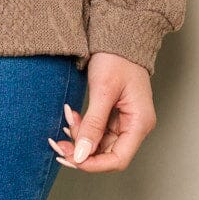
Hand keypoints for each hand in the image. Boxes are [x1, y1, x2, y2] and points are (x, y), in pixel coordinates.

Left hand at [47, 52, 155, 172]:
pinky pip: (98, 130)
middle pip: (108, 153)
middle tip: (59, 144)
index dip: (94, 164)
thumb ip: (93, 125)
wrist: (118, 35)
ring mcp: (126, 120)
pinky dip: (83, 128)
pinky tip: (71, 119)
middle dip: (82, 151)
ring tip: (65, 123)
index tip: (71, 159)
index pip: (118, 158)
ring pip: (100, 143)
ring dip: (80, 138)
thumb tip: (81, 155)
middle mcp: (135, 125)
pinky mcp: (115, 114)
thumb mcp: (103, 90)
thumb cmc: (116, 58)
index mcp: (140, 122)